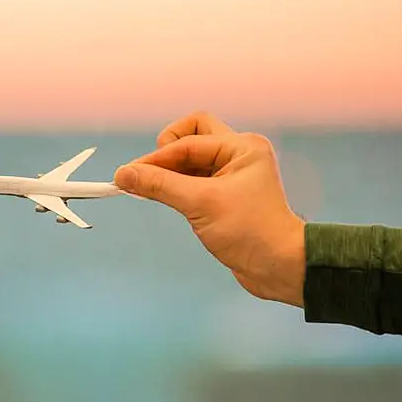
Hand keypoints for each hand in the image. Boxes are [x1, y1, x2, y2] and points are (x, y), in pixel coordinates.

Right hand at [113, 112, 306, 306]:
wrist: (279, 267)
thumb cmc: (249, 232)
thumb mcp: (200, 204)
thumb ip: (159, 185)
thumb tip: (123, 174)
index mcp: (242, 147)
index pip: (186, 143)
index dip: (155, 159)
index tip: (126, 175)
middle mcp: (238, 154)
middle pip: (191, 135)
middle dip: (167, 151)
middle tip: (152, 173)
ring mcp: (232, 173)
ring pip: (190, 158)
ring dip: (169, 171)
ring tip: (149, 190)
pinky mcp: (224, 194)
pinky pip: (192, 178)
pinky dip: (175, 185)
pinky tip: (161, 197)